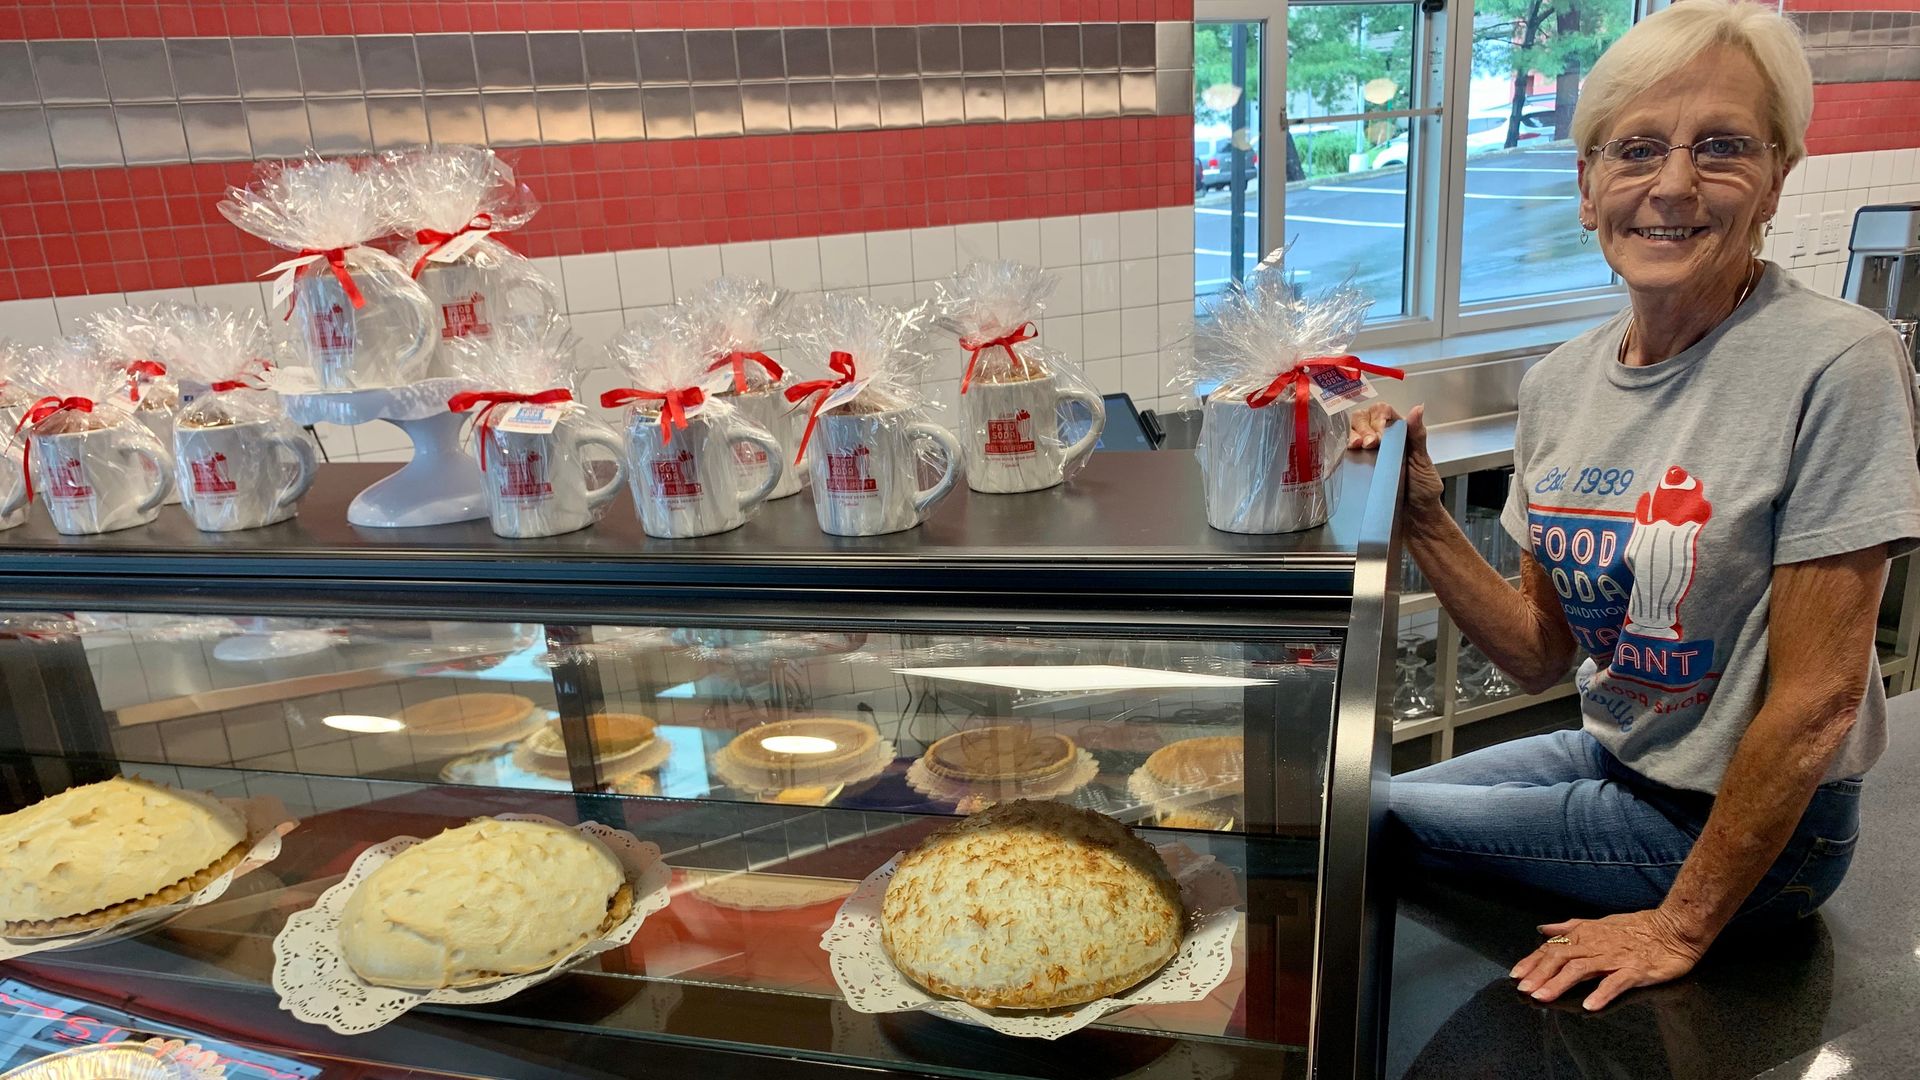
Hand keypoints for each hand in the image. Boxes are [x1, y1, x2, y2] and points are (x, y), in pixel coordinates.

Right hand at [1348, 402, 1442, 511]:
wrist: (1413, 522)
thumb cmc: (1422, 494)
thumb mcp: (1422, 462)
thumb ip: (1417, 436)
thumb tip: (1417, 409)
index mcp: (1398, 436)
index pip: (1382, 412)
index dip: (1379, 418)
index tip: (1381, 434)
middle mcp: (1380, 442)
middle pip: (1362, 418)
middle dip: (1363, 427)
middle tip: (1370, 444)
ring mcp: (1366, 456)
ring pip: (1350, 432)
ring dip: (1352, 435)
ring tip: (1357, 447)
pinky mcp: (1356, 471)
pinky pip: (1343, 455)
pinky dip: (1341, 451)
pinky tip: (1347, 454)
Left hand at [1510, 908, 1708, 1010]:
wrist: (1675, 928)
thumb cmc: (1638, 927)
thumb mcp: (1600, 923)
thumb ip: (1570, 928)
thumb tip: (1544, 929)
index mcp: (1587, 934)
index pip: (1553, 947)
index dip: (1533, 961)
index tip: (1516, 974)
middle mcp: (1597, 945)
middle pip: (1561, 957)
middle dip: (1539, 973)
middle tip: (1523, 988)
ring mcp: (1616, 958)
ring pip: (1581, 969)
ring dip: (1560, 983)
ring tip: (1543, 996)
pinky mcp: (1636, 970)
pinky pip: (1616, 982)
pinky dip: (1601, 993)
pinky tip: (1589, 1005)